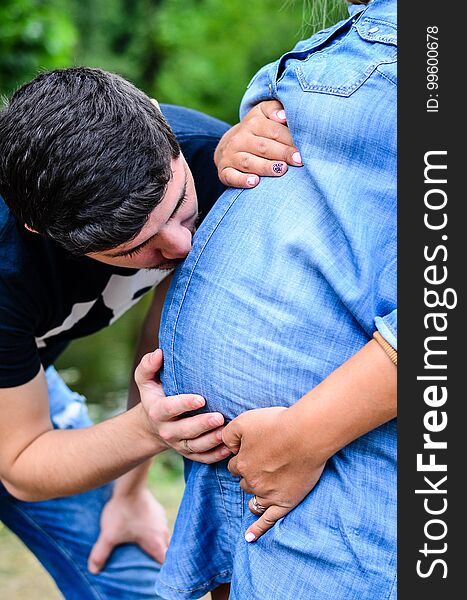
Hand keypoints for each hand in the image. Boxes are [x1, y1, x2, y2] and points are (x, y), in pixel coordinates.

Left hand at [88, 487, 169, 573]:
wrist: (129, 485)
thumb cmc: (122, 512)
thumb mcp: (109, 535)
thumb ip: (100, 554)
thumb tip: (93, 570)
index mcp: (156, 542)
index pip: (164, 561)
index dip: (159, 568)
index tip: (151, 570)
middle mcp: (163, 531)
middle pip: (166, 549)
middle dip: (158, 555)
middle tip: (146, 559)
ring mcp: (162, 518)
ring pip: (163, 535)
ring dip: (156, 540)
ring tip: (143, 544)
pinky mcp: (157, 509)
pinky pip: (158, 523)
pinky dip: (152, 528)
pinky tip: (141, 527)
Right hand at [135, 349, 231, 462]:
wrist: (152, 424)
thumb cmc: (155, 394)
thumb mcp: (146, 380)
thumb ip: (149, 366)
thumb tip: (159, 353)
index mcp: (158, 411)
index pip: (170, 408)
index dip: (184, 404)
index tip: (200, 399)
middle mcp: (168, 430)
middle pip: (185, 431)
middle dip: (202, 425)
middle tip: (219, 417)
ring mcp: (179, 444)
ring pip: (196, 447)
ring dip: (212, 441)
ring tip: (226, 433)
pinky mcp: (189, 453)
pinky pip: (203, 458)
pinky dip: (216, 456)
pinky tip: (229, 448)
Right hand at [214, 100, 302, 187]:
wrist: (229, 145)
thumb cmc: (256, 130)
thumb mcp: (263, 113)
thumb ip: (275, 109)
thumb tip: (283, 116)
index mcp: (252, 123)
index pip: (274, 131)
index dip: (290, 140)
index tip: (304, 150)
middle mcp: (240, 139)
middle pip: (264, 147)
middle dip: (283, 154)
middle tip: (299, 161)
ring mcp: (231, 155)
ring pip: (249, 162)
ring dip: (266, 167)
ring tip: (282, 170)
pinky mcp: (224, 171)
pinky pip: (231, 176)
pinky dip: (242, 180)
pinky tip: (254, 182)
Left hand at [222, 407, 325, 541]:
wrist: (306, 434)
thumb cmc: (276, 424)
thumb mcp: (244, 421)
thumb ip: (228, 434)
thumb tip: (224, 445)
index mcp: (242, 463)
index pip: (234, 465)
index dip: (242, 456)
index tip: (253, 450)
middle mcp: (252, 481)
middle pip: (244, 481)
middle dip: (250, 474)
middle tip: (263, 462)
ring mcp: (268, 494)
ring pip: (254, 499)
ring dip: (255, 492)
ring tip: (260, 488)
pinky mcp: (285, 502)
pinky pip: (268, 521)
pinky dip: (257, 530)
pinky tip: (249, 538)